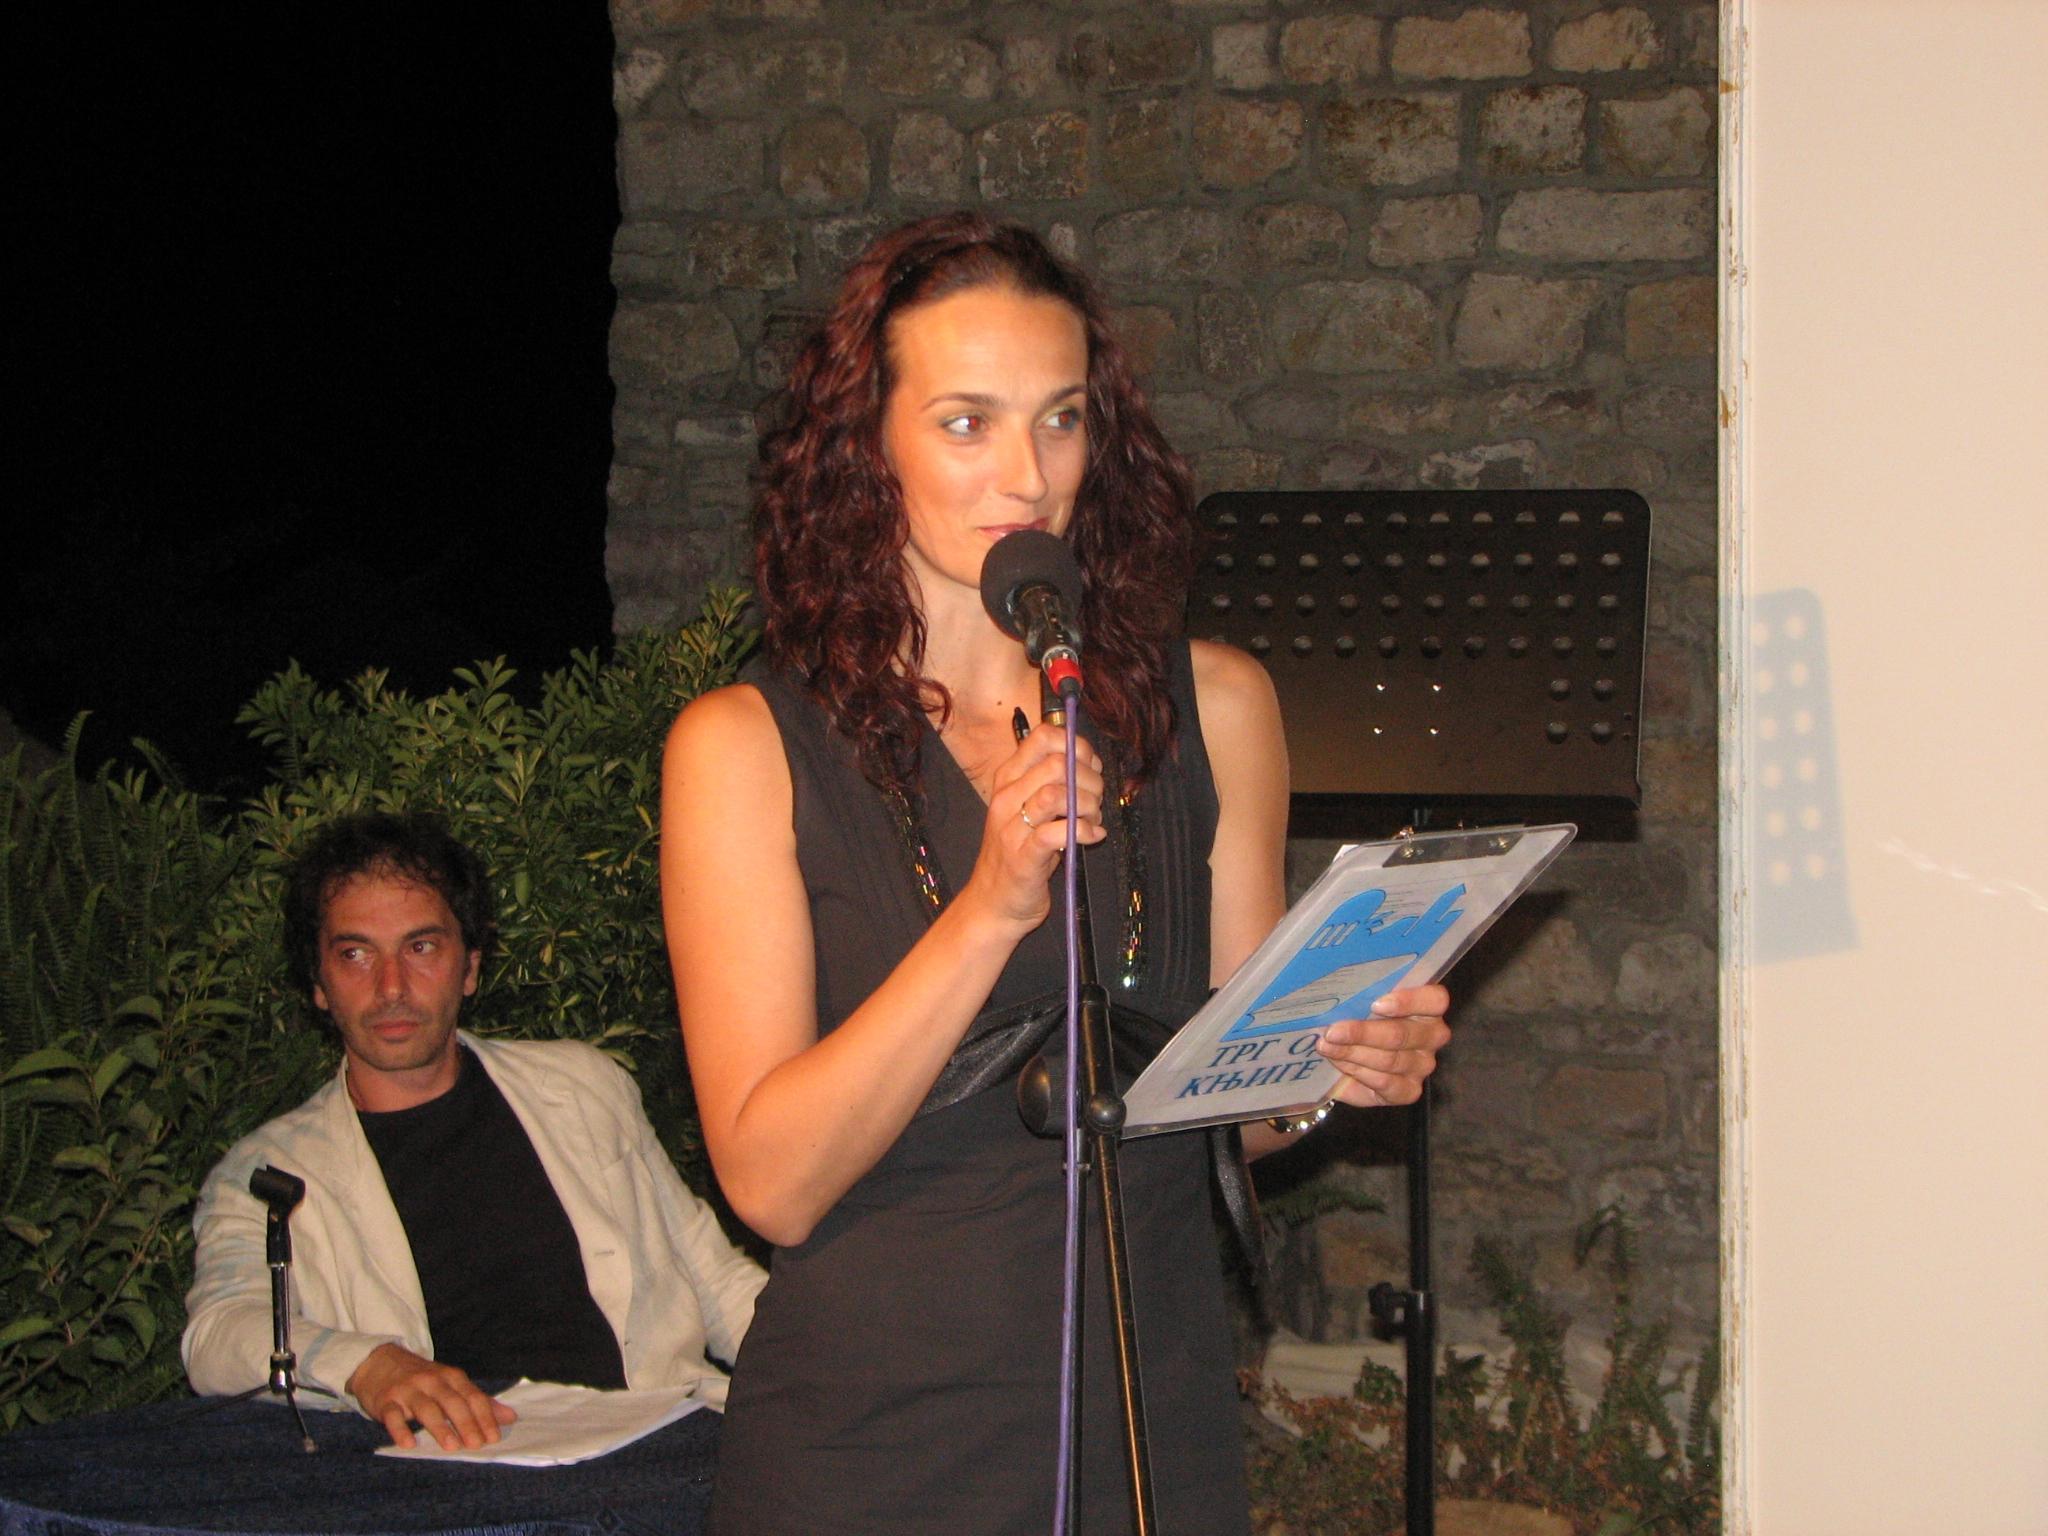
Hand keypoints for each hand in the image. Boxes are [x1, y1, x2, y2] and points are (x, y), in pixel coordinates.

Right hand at [346, 1343, 516, 1449]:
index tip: (494, 1437)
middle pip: (452, 1402)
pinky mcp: (386, 1401)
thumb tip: (510, 1417)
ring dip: (440, 1428)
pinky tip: (408, 1444)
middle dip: (466, 1423)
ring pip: (426, 1408)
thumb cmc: (421, 1379)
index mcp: (451, 1377)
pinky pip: (393, 1416)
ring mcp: (408, 1390)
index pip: (472, 1396)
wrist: (378, 1361)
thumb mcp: (451, 1383)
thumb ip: (478, 1400)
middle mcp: (432, 1381)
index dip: (485, 1416)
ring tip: (452, 1447)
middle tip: (477, 1445)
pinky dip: (400, 1430)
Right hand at [967, 722, 1105, 927]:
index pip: (1042, 737)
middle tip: (1095, 800)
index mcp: (1008, 779)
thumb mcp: (1029, 809)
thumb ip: (1053, 782)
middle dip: (1090, 779)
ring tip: (1093, 819)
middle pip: (1058, 763)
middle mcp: (1007, 797)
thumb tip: (1089, 761)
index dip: (1076, 746)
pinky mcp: (1024, 856)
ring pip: (1058, 793)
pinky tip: (1092, 836)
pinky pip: (1059, 832)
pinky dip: (1084, 831)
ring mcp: (1013, 827)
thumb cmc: (1018, 853)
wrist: (993, 903)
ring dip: (1088, 804)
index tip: (1090, 767)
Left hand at [1316, 984, 1450, 1107]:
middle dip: (1362, 1033)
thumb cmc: (1358, 1019)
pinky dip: (1357, 1072)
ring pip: (1389, 1060)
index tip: (1375, 1004)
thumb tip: (1337, 990)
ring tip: (1326, 1046)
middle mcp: (1432, 1035)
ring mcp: (1423, 1065)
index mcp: (1429, 1006)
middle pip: (1401, 1034)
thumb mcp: (1361, 1002)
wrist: (1347, 1060)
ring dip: (1352, 1053)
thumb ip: (1361, 994)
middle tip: (1332, 1032)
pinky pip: (1385, 1083)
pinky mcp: (1409, 1090)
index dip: (1407, 1001)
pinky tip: (1339, 1063)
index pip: (1435, 1000)